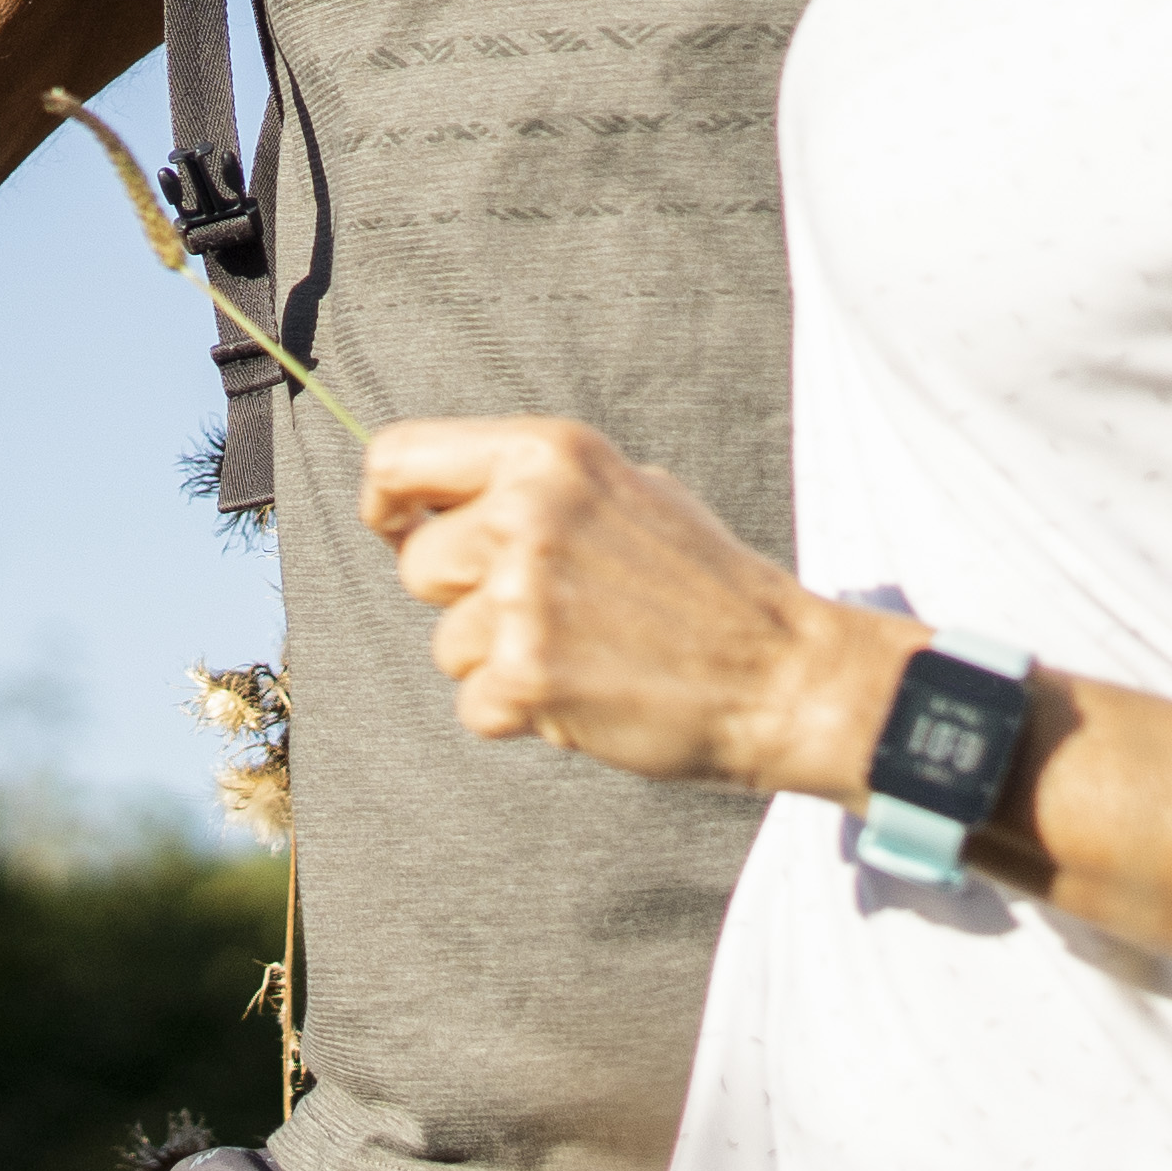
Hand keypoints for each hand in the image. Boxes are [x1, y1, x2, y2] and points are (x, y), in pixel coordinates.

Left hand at [360, 415, 899, 792]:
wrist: (785, 675)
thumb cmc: (706, 587)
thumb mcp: (627, 489)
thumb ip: (531, 486)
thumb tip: (427, 500)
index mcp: (548, 454)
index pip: (397, 456)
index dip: (386, 501)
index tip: (396, 529)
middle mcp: (528, 513)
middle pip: (416, 564)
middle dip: (465, 599)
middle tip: (549, 613)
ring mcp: (524, 596)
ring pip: (444, 644)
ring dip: (498, 663)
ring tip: (584, 654)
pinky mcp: (528, 676)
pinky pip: (473, 706)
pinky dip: (519, 716)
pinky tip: (586, 696)